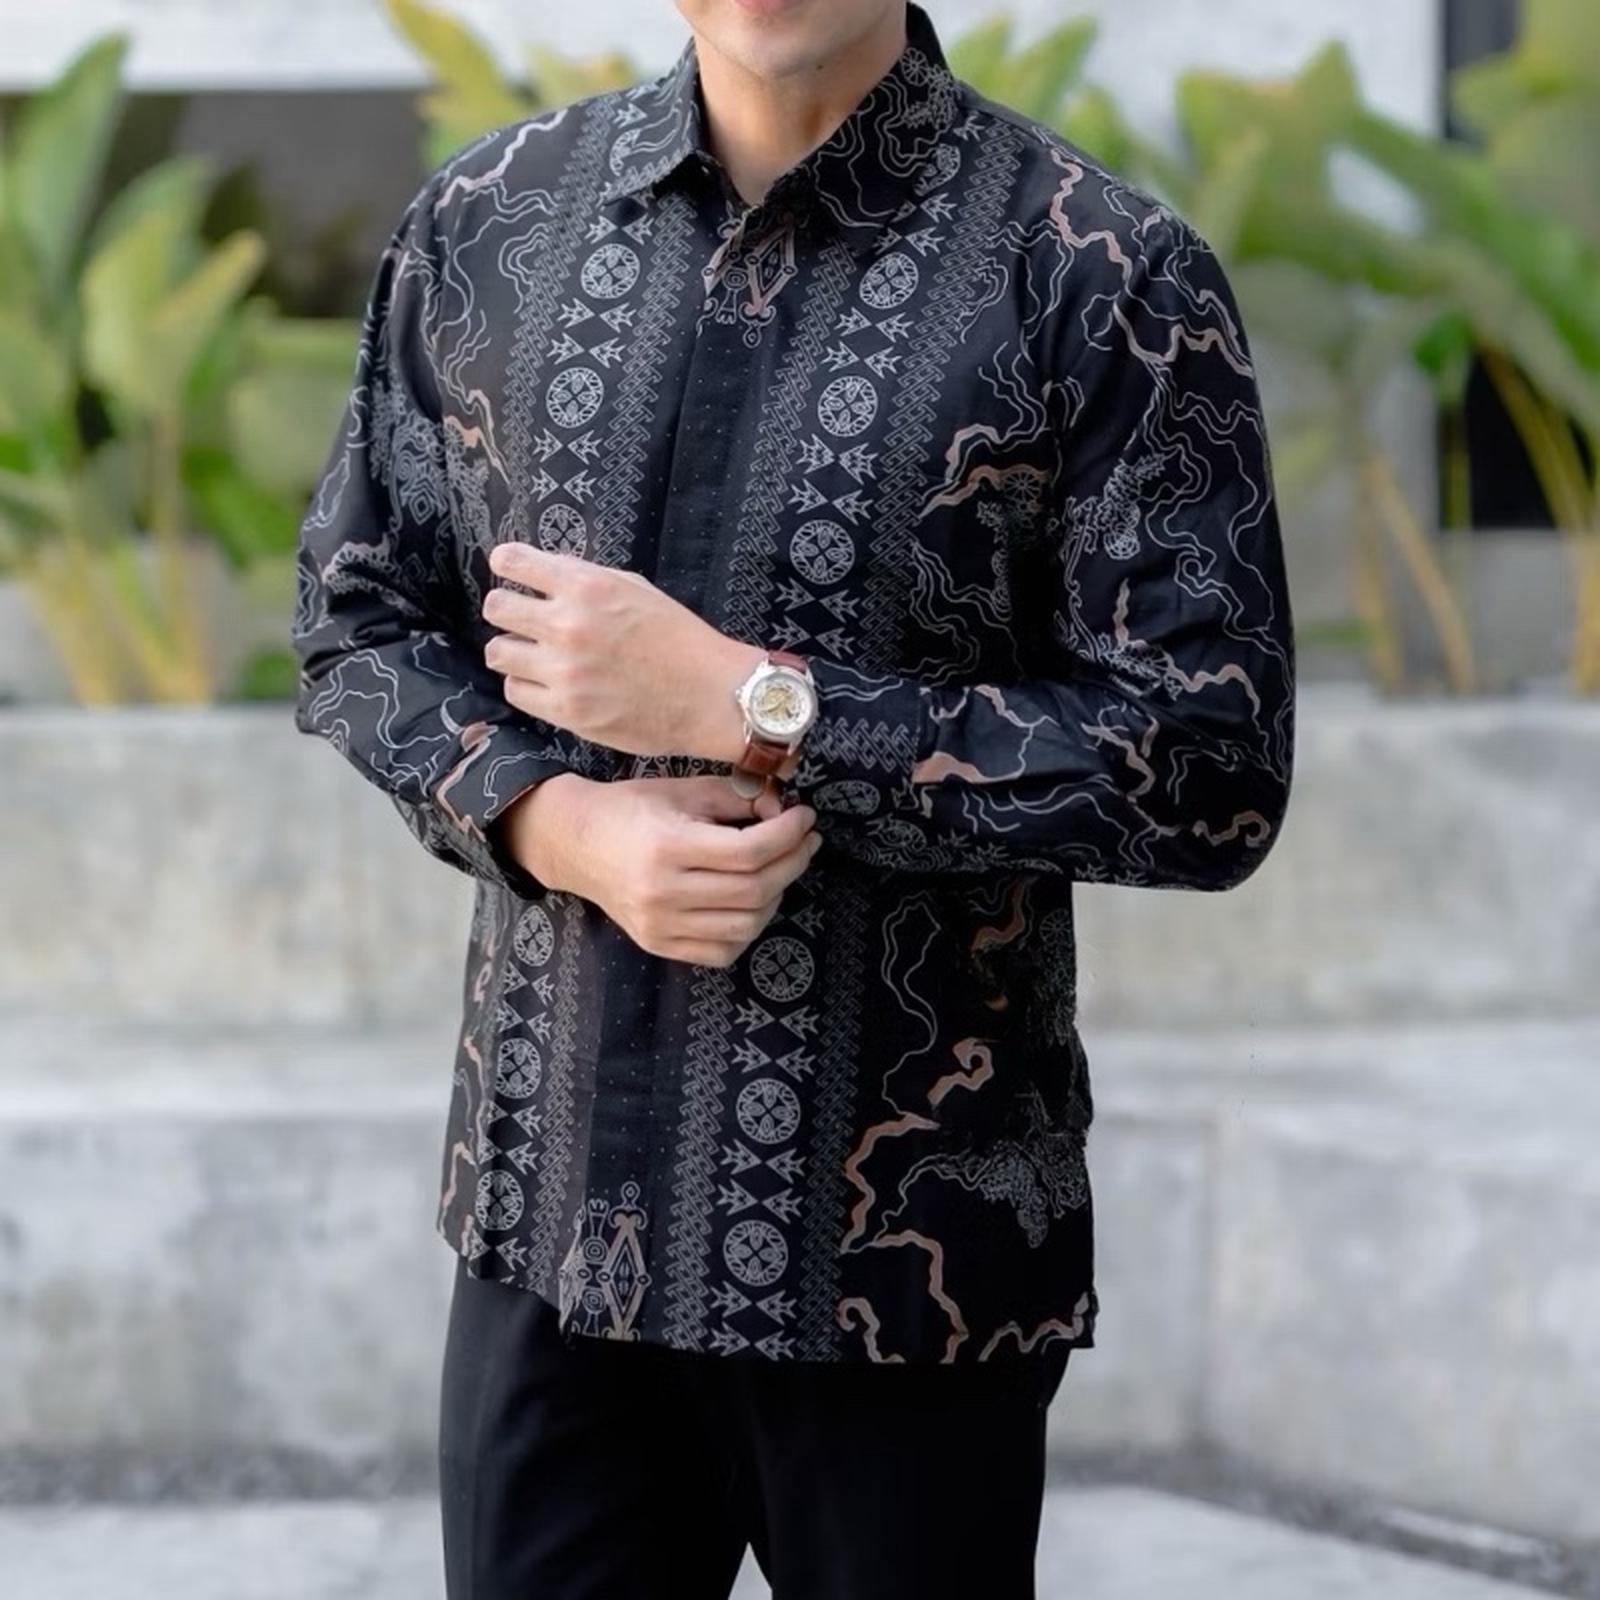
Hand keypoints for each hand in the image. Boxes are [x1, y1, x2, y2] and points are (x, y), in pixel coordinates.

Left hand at [481, 543, 760, 762]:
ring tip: (534, 656)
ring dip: (513, 651)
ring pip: (498, 652)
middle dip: (507, 610)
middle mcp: (568, 625)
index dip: (505, 564)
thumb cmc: (679, 639)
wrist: (709, 696)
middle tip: (523, 621)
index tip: (508, 571)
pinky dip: (527, 685)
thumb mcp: (636, 589)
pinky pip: (516, 691)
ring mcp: (563, 671)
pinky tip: (548, 683)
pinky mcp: (565, 710)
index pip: (512, 562)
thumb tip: (544, 576)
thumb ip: (586, 580)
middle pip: (495, 608)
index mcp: (586, 586)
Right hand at [500, 771, 822, 967]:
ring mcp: (660, 926)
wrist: (576, 843)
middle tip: (805, 841)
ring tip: (780, 868)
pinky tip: (751, 900)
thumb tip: (781, 809)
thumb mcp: (682, 790)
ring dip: (776, 896)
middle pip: (754, 890)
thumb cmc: (632, 809)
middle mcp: (663, 893)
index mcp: (668, 847)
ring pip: (746, 926)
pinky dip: (748, 928)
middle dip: (793, 863)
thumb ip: (735, 796)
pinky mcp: (659, 945)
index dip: (788, 835)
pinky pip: (722, 951)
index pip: (749, 852)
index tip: (805, 817)